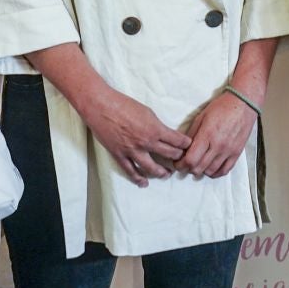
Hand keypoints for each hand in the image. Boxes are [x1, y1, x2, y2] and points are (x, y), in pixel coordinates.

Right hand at [76, 85, 190, 186]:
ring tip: (167, 174)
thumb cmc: (123, 104)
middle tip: (181, 159)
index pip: (177, 141)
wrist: (100, 106)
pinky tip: (144, 183)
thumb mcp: (147, 111)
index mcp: (155, 129)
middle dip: (178, 157)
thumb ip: (156, 125)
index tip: (188, 145)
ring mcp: (132, 151)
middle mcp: (146, 142)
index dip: (185, 144)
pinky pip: (131, 170)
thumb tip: (163, 134)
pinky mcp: (120, 155)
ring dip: (162, 172)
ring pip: (152, 168)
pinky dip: (138, 178)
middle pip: (169, 154)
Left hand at [179, 90, 256, 178]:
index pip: (191, 159)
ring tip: (197, 165)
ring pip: (211, 171)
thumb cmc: (222, 107)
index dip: (181, 165)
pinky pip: (225, 170)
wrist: (243, 104)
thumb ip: (191, 134)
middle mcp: (218, 145)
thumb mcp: (201, 117)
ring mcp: (229, 150)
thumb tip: (183, 148)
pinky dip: (215, 173)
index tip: (177, 163)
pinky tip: (210, 169)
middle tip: (185, 165)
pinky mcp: (237, 153)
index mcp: (207, 134)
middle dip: (188, 169)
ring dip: (201, 171)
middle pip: (199, 168)